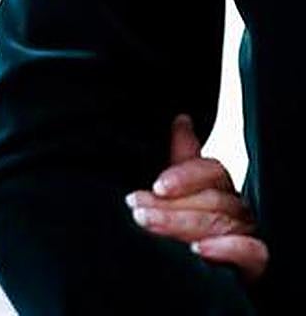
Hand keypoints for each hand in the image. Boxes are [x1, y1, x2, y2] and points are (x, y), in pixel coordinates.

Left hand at [126, 114, 267, 282]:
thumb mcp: (185, 193)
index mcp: (221, 188)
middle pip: (210, 198)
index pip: (210, 170)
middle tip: (136, 208)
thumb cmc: (196, 229)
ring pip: (222, 222)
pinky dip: (227, 249)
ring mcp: (249, 235)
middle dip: (169, 204)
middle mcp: (239, 208)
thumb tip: (181, 120)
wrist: (217, 275)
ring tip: (149, 224)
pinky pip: (253, 252)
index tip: (155, 185)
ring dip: (182, 224)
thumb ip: (183, 161)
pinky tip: (198, 249)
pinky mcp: (257, 264)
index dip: (184, 175)